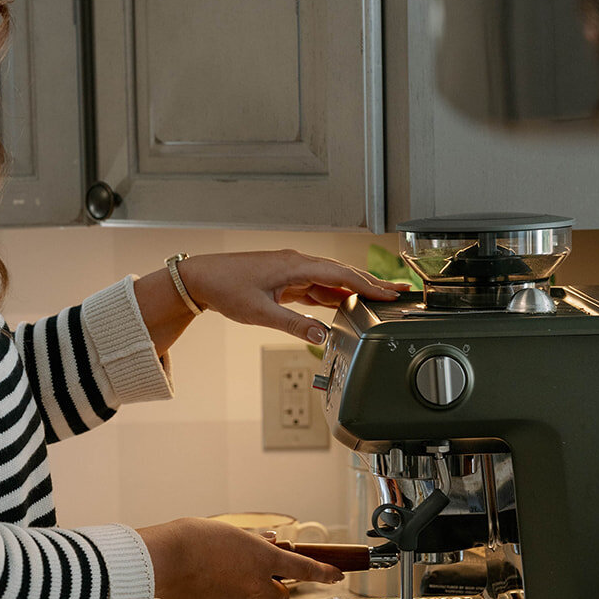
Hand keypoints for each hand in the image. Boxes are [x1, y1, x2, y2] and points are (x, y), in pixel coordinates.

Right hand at [136, 517, 344, 598]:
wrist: (165, 560)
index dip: (323, 573)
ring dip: (245, 593)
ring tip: (219, 574)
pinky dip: (222, 598)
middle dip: (275, 589)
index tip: (337, 576)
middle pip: (280, 597)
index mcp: (262, 559)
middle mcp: (255, 584)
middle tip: (258, 576)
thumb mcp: (230, 531)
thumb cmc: (194, 539)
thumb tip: (271, 542)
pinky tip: (204, 583)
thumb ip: (254, 540)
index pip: (303, 568)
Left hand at [176, 250, 405, 345]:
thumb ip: (293, 324)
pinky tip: (346, 303)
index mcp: (295, 265)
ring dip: (354, 289)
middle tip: (399, 291)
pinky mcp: (285, 279)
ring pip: (331, 280)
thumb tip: (322, 335)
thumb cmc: (225, 288)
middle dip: (371, 283)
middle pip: (343, 273)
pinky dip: (333, 294)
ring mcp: (292, 271)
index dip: (368, 284)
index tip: (390, 293)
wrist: (200, 278)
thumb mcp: (259, 312)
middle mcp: (297, 263)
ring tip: (380, 298)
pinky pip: (316, 286)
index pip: (342, 273)